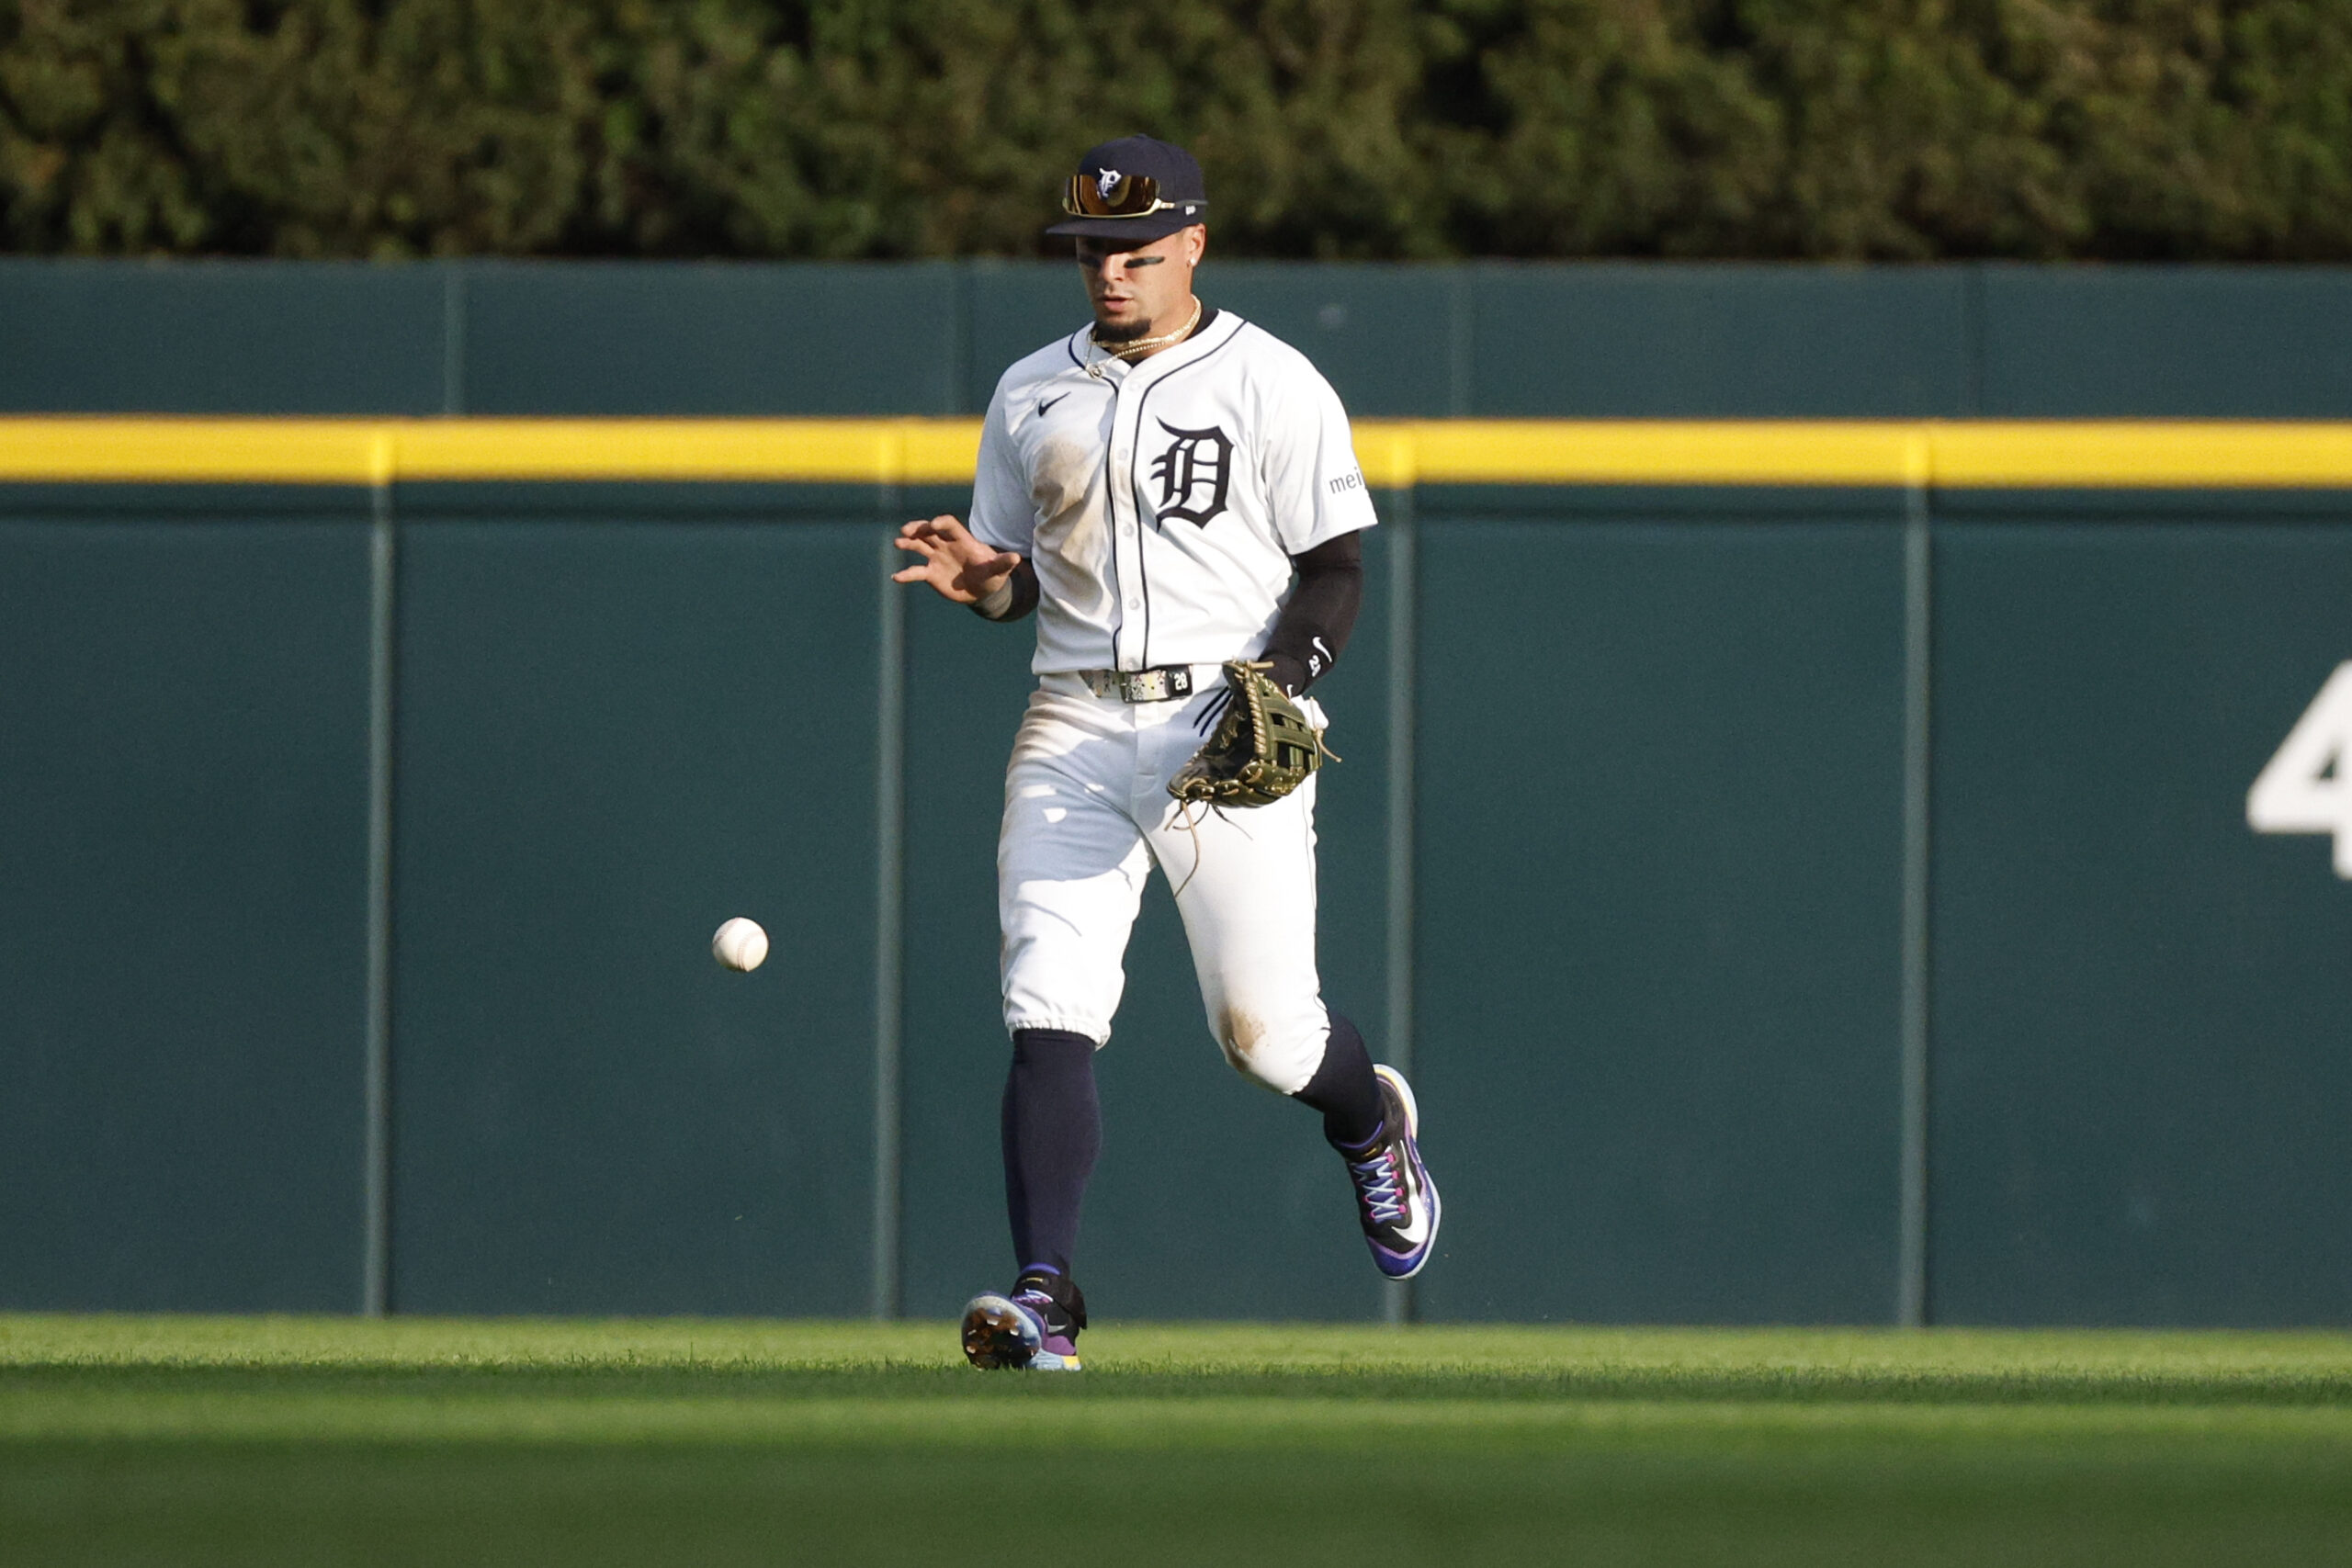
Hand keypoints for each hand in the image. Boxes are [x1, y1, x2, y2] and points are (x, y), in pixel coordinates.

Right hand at [891, 515, 1021, 604]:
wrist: (982, 590)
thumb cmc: (992, 575)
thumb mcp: (999, 570)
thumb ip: (1003, 563)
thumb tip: (1016, 559)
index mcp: (962, 541)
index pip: (949, 525)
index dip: (941, 523)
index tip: (933, 525)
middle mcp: (946, 545)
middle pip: (929, 531)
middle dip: (918, 528)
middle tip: (906, 530)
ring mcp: (936, 558)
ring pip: (919, 545)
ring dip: (908, 543)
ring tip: (898, 542)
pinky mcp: (931, 573)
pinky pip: (916, 572)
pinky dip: (906, 574)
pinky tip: (896, 577)